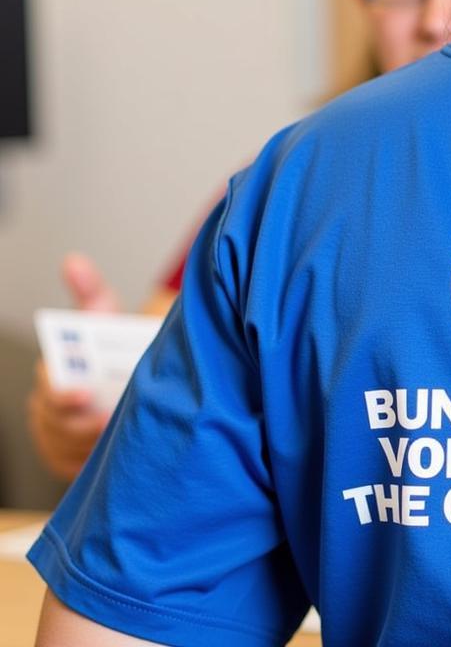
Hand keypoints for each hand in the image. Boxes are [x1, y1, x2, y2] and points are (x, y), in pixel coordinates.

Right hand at [25, 253, 120, 480]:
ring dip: (89, 445)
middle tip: (108, 422)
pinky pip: (73, 468)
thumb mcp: (103, 317)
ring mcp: (55, 437)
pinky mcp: (68, 461)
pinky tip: (113, 454)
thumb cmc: (109, 346)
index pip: (48, 386)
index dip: (62, 391)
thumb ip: (90, 293)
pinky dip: (91, 462)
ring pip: (65, 448)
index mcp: (52, 373)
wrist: (124, 379)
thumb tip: (74, 261)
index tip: (82, 391)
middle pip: (55, 424)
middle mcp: (48, 408)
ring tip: (118, 437)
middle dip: (79, 424)